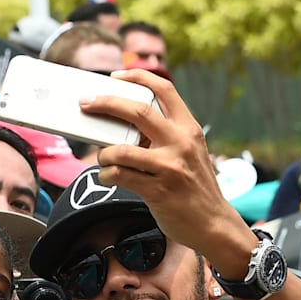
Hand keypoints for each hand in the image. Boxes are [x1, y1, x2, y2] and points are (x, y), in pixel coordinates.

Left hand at [82, 70, 255, 273]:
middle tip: (86, 103)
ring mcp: (169, 167)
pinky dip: (106, 175)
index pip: (164, 89)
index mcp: (188, 128)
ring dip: (104, 153)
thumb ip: (165, 135)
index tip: (116, 76)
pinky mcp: (158, 190)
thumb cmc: (195, 187)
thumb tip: (125, 124)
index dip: (138, 77)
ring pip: (121, 150)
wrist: (214, 223)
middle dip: (106, 103)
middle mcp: (180, 143)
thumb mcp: (189, 152)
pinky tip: (108, 177)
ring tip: (103, 159)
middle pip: (138, 112)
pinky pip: (119, 176)